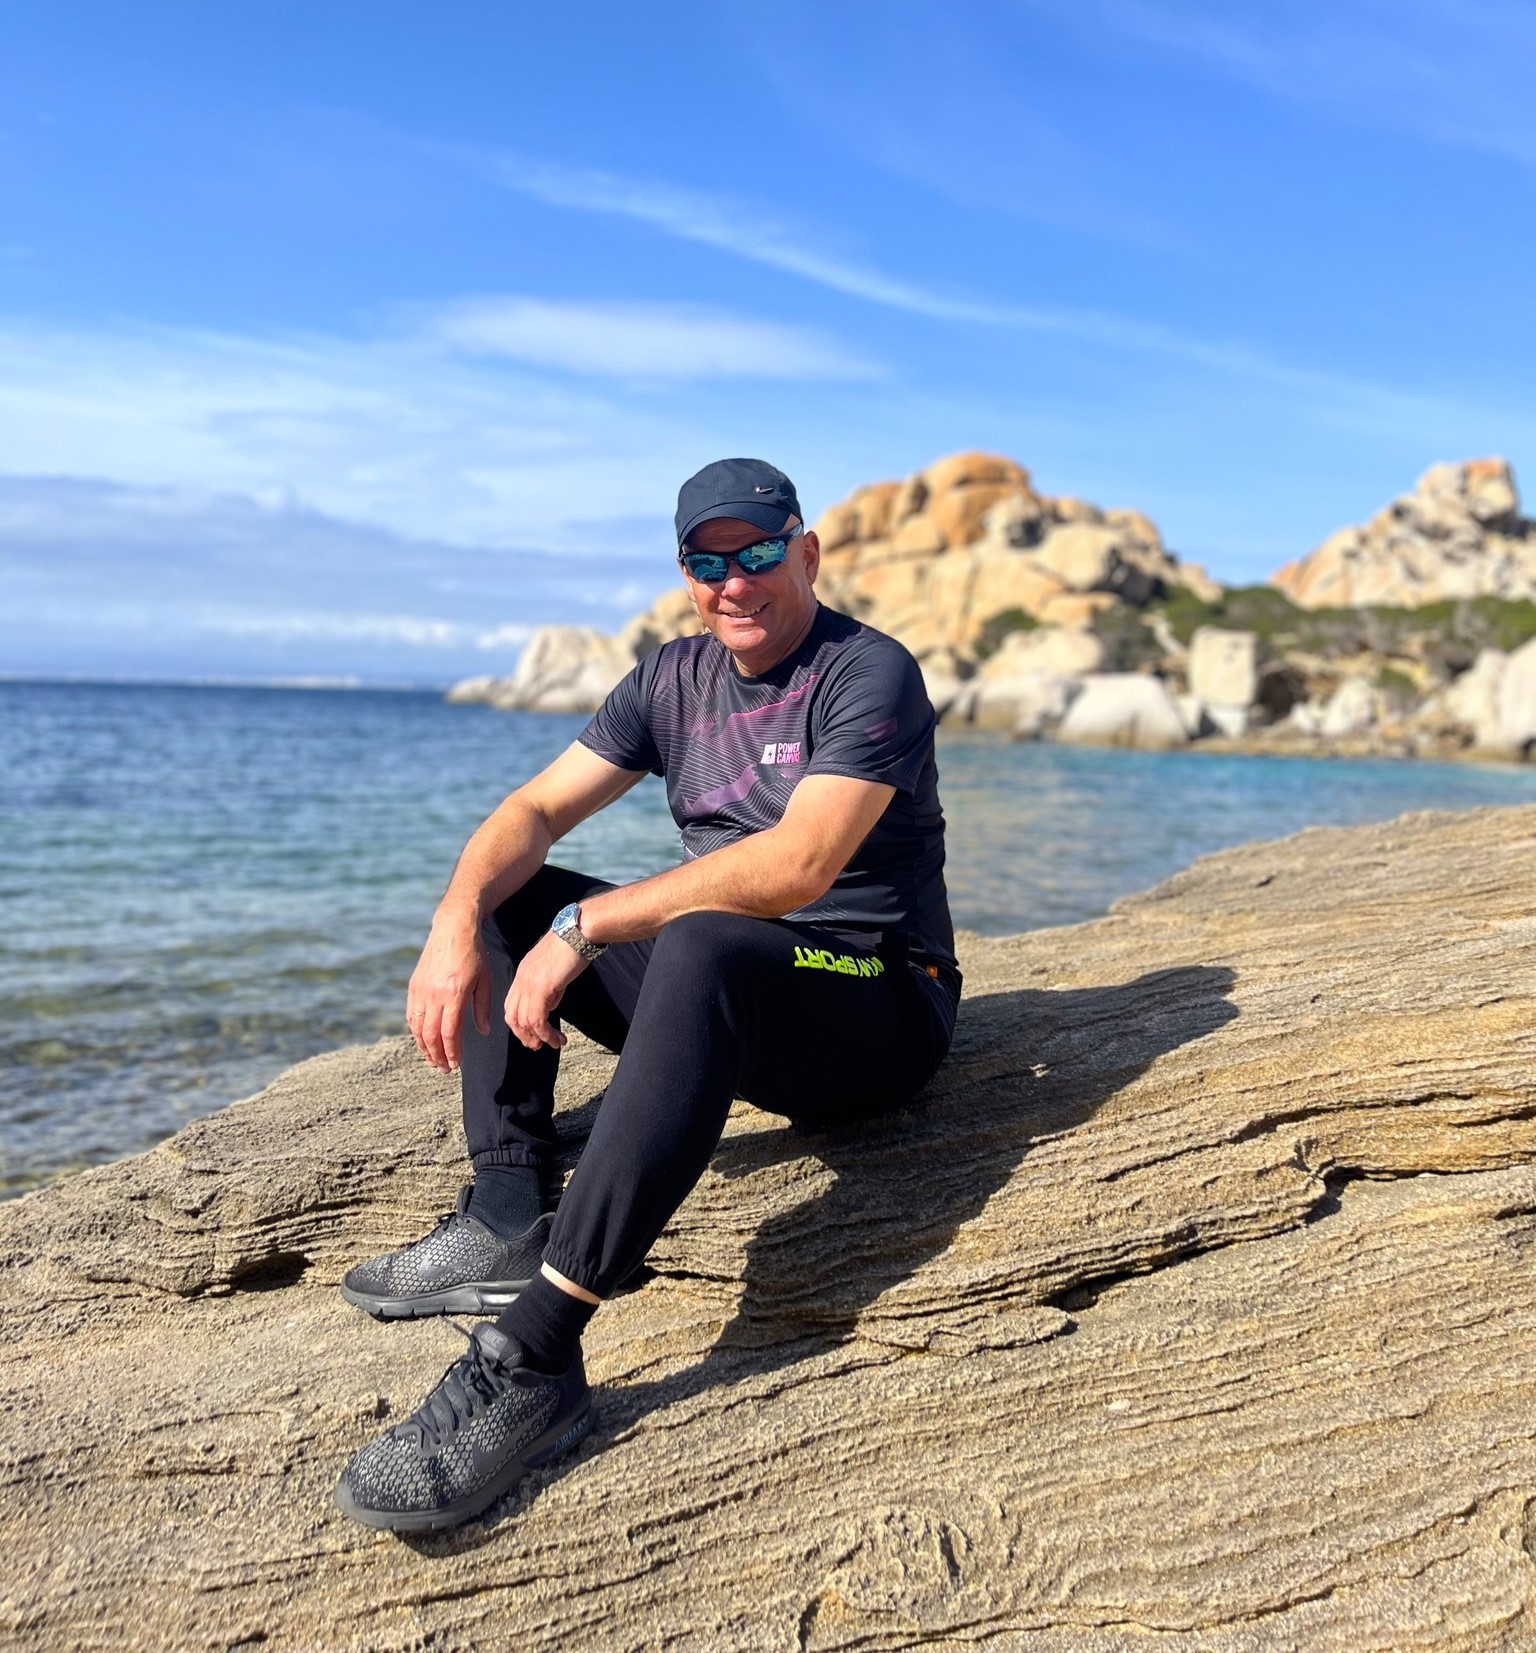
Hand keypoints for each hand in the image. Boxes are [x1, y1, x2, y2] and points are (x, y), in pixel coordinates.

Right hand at [405, 911, 490, 1072]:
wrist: (453, 928)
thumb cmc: (474, 954)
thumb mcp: (485, 980)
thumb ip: (482, 1008)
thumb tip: (483, 1032)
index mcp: (453, 994)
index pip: (449, 1032)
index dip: (451, 1052)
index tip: (456, 1064)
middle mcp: (434, 994)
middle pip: (430, 1034)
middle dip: (436, 1055)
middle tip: (443, 1069)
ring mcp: (420, 989)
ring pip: (417, 1027)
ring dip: (423, 1047)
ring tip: (432, 1060)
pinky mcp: (413, 985)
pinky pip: (410, 1014)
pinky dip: (415, 1031)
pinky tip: (422, 1040)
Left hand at [504, 930, 588, 1050]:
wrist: (578, 932)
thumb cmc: (572, 946)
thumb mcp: (555, 971)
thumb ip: (549, 990)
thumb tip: (549, 1007)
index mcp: (523, 974)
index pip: (512, 1006)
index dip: (519, 1025)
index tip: (533, 1035)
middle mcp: (521, 980)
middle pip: (512, 1017)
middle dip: (523, 1036)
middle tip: (537, 1046)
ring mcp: (529, 984)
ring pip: (524, 1022)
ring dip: (538, 1038)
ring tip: (552, 1044)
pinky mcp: (541, 988)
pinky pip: (538, 1019)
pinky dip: (546, 1034)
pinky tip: (558, 1038)